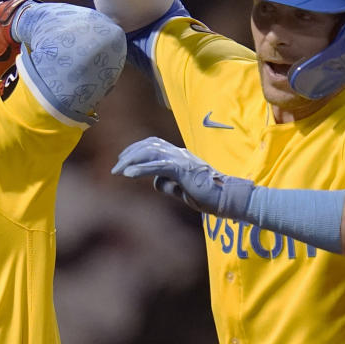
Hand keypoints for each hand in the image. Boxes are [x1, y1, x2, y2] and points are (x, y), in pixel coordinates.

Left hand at [111, 137, 253, 217]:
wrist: (228, 199)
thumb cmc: (210, 196)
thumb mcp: (184, 190)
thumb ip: (169, 184)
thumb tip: (155, 182)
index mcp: (181, 156)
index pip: (154, 144)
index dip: (136, 150)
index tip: (124, 161)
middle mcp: (180, 153)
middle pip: (149, 145)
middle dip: (130, 154)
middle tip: (116, 167)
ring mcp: (181, 160)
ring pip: (150, 152)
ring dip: (131, 161)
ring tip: (118, 171)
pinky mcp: (182, 170)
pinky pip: (158, 166)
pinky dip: (141, 169)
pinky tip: (128, 174)